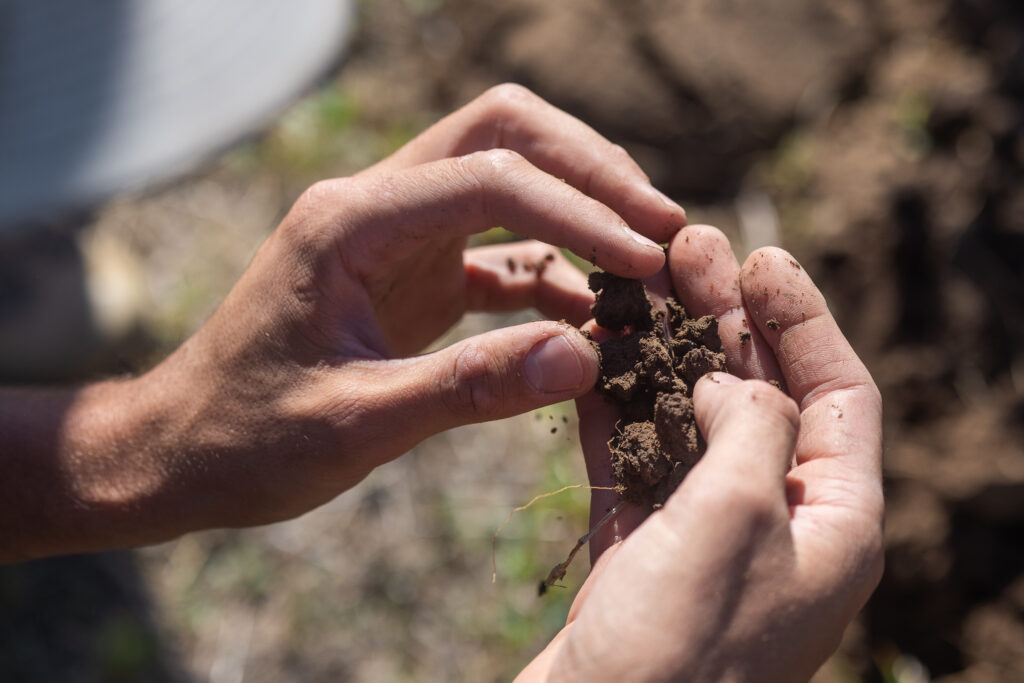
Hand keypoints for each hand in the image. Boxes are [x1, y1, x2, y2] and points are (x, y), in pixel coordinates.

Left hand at [14, 84, 685, 557]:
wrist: (180, 451)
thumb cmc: (247, 440)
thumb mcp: (355, 423)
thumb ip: (467, 388)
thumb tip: (588, 357)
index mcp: (351, 221)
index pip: (492, 176)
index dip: (580, 212)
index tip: (646, 262)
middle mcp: (374, 206)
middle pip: (502, 133)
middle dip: (589, 170)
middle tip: (661, 227)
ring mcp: (393, 235)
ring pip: (504, 175)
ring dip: (577, 205)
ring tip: (644, 257)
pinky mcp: (407, 274)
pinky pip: (494, 249)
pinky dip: (549, 268)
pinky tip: (590, 312)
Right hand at [520, 227, 883, 680]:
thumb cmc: (682, 643)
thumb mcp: (738, 513)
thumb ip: (749, 423)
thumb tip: (728, 380)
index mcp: (835, 521)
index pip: (841, 394)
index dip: (803, 318)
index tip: (762, 256)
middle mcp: (779, 524)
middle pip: (762, 395)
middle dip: (726, 319)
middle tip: (689, 248)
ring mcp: (707, 537)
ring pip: (690, 419)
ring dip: (661, 353)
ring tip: (634, 286)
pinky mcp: (644, 550)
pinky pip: (636, 458)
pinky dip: (615, 407)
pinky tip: (591, 356)